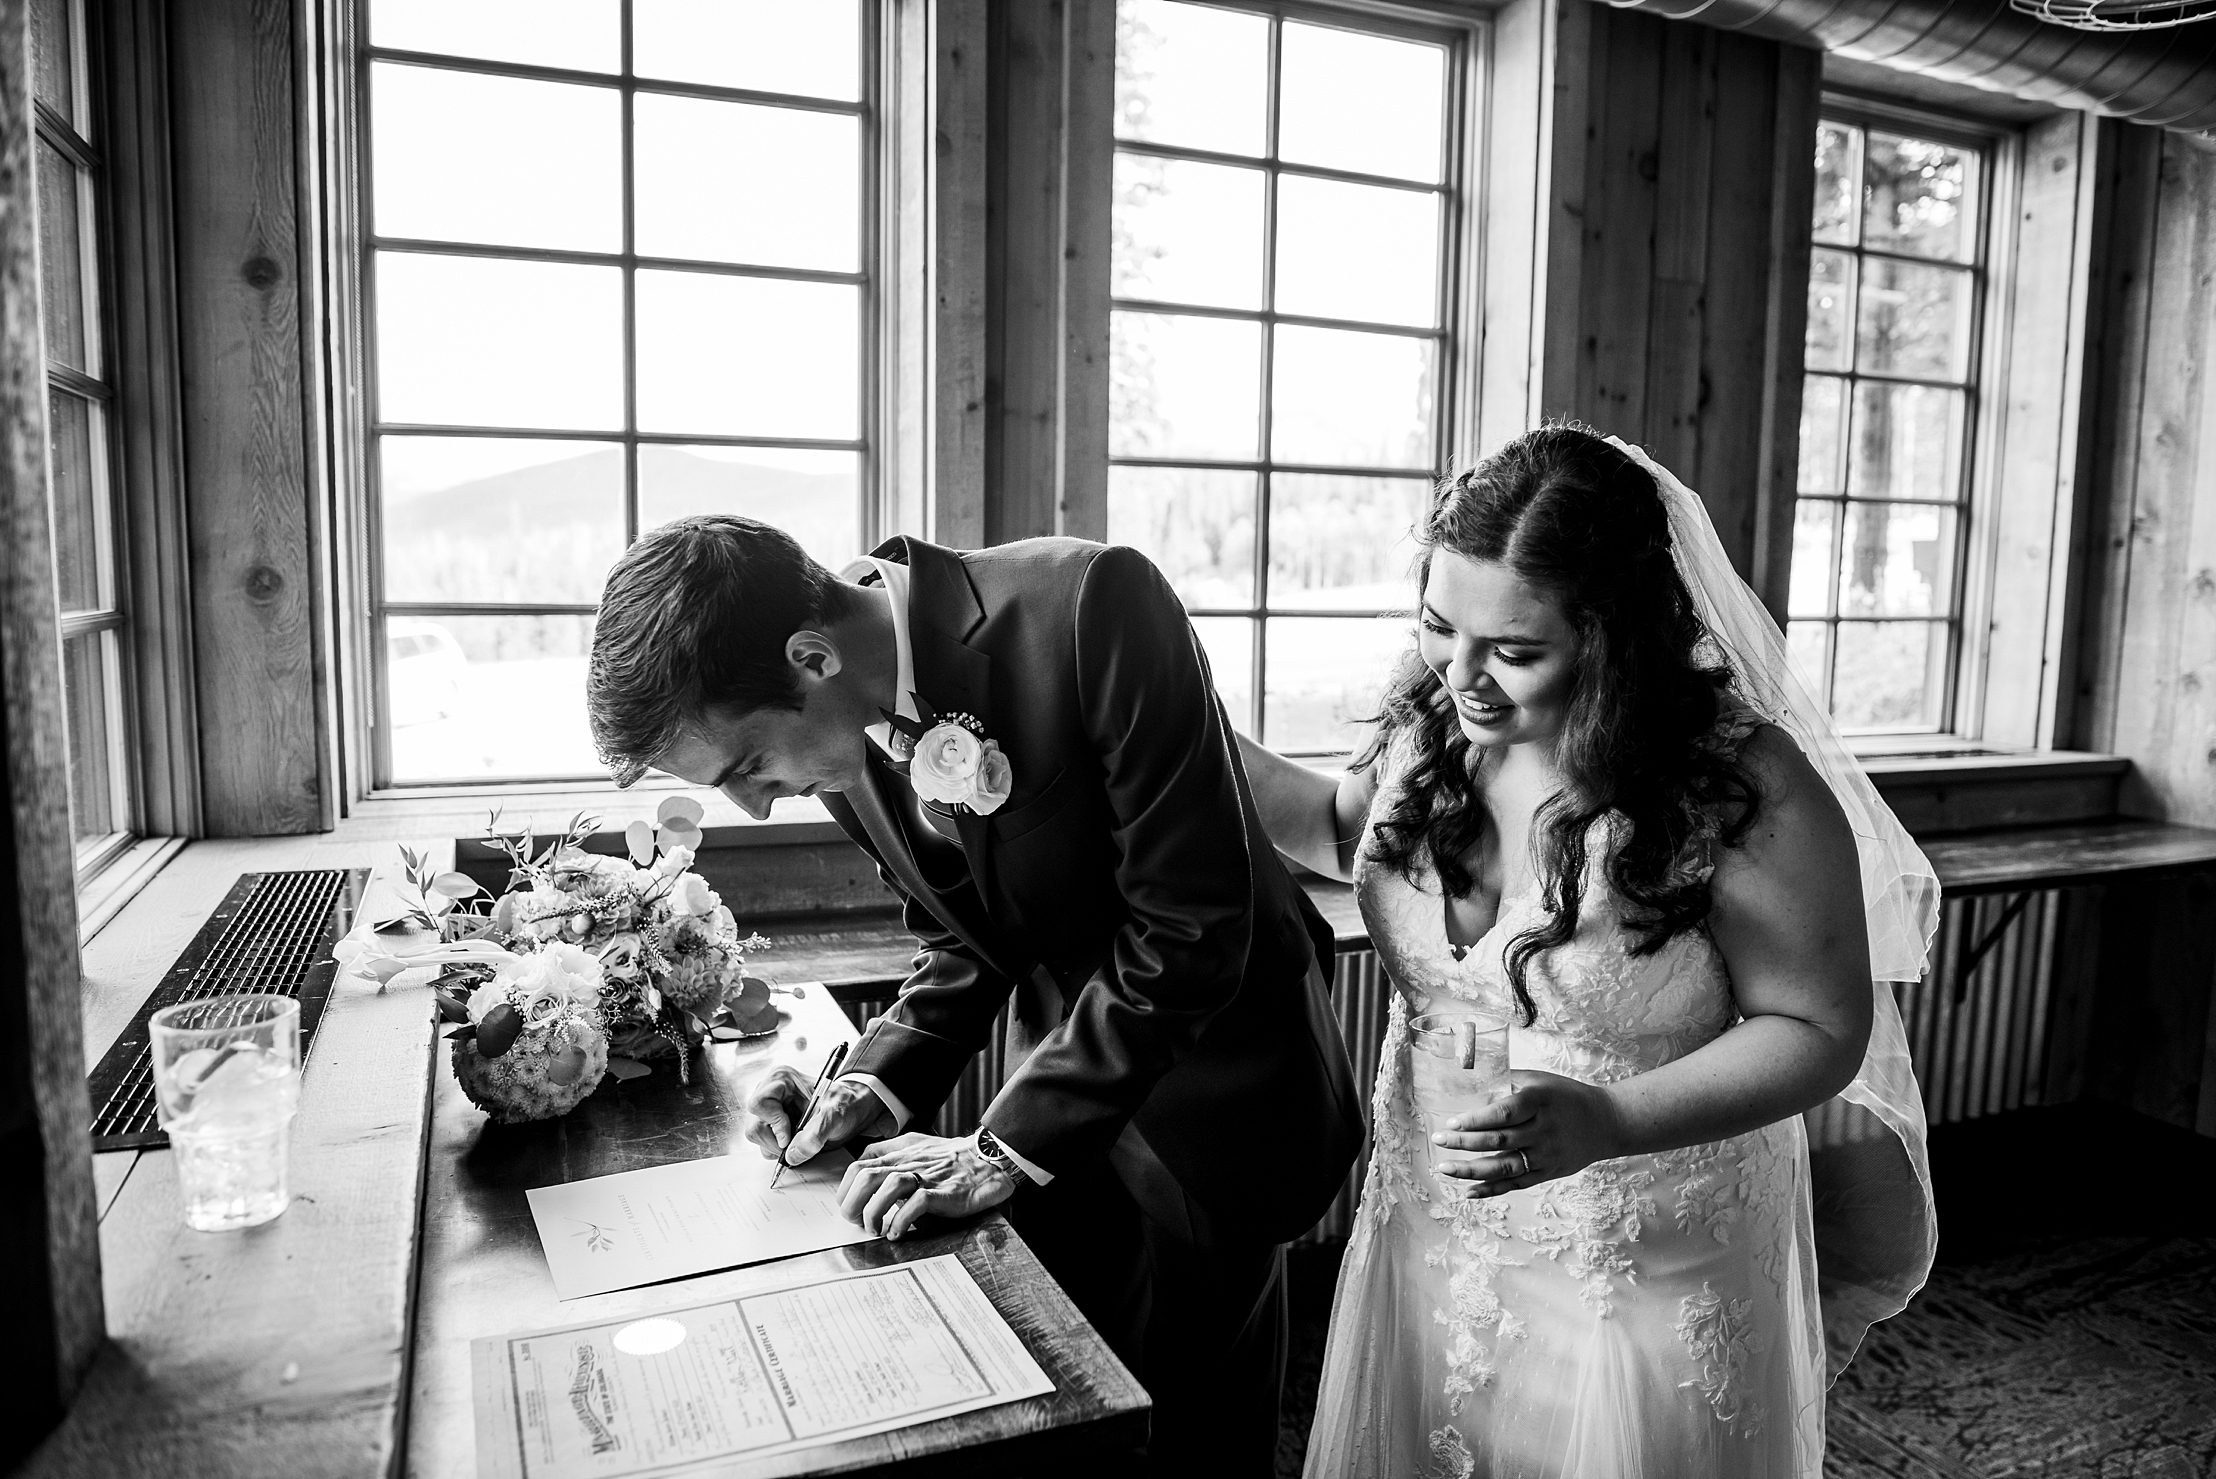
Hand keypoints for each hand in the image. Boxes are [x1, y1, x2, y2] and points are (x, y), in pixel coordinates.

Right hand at [743, 1068, 895, 1163]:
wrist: (852, 1111)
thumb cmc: (845, 1105)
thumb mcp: (836, 1115)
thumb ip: (816, 1134)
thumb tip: (792, 1155)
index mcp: (780, 1079)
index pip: (759, 1105)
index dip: (774, 1124)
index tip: (790, 1136)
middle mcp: (769, 1093)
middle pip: (755, 1127)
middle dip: (777, 1141)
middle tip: (799, 1142)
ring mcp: (768, 1110)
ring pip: (757, 1139)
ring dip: (779, 1147)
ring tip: (802, 1139)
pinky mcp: (770, 1126)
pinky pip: (765, 1146)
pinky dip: (781, 1151)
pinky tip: (797, 1142)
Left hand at [838, 1132, 1016, 1240]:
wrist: (991, 1157)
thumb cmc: (954, 1158)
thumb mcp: (918, 1148)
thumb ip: (894, 1156)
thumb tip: (869, 1175)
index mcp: (900, 1152)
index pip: (859, 1165)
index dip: (847, 1190)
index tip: (849, 1208)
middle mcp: (909, 1161)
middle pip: (865, 1176)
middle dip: (852, 1203)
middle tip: (857, 1222)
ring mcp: (926, 1176)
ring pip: (886, 1186)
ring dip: (873, 1212)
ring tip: (876, 1229)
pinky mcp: (943, 1192)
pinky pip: (915, 1203)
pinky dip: (901, 1221)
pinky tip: (897, 1233)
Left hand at [1431, 1070, 1626, 1198]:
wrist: (1605, 1123)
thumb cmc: (1565, 1096)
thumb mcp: (1540, 1080)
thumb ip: (1507, 1080)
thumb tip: (1469, 1079)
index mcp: (1540, 1102)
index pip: (1505, 1113)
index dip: (1477, 1119)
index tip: (1452, 1121)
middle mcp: (1544, 1131)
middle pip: (1500, 1141)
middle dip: (1464, 1142)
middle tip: (1438, 1140)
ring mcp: (1547, 1156)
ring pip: (1505, 1167)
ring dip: (1472, 1170)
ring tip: (1444, 1168)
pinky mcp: (1548, 1173)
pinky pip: (1516, 1184)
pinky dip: (1491, 1190)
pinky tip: (1468, 1192)